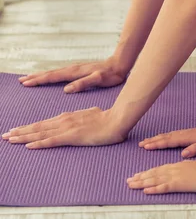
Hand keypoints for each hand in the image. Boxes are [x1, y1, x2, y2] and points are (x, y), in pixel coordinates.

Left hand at [2, 107, 125, 148]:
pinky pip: (52, 140)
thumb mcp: (90, 116)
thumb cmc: (107, 119)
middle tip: (6, 135)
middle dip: (20, 131)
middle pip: (38, 127)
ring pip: (41, 132)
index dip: (29, 127)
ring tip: (11, 139)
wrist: (117, 119)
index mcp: (68, 116)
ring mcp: (68, 127)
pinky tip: (29, 146)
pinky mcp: (73, 136)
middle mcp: (65, 120)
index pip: (44, 123)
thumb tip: (79, 121)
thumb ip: (81, 119)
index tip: (16, 130)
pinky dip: (39, 143)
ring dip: (24, 136)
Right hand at [18, 57, 127, 92]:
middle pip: (50, 73)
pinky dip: (52, 74)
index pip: (53, 76)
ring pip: (55, 72)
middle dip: (36, 77)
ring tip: (31, 78)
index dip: (39, 80)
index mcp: (75, 72)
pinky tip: (50, 77)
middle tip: (21, 80)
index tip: (26, 82)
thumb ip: (83, 83)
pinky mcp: (79, 70)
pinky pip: (61, 73)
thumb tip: (66, 89)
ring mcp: (76, 69)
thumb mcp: (98, 80)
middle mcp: (73, 69)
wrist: (120, 64)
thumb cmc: (110, 74)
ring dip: (42, 75)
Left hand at [127, 160, 195, 193]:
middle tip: (128, 180)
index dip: (147, 173)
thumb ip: (186, 170)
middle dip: (140, 177)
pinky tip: (145, 191)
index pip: (159, 169)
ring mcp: (176, 176)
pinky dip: (154, 188)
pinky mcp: (179, 183)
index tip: (138, 175)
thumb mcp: (194, 168)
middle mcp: (174, 169)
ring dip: (142, 182)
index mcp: (177, 166)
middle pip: (153, 173)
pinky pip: (164, 186)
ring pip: (155, 179)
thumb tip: (181, 175)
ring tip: (131, 184)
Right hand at [139, 123, 195, 157]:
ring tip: (146, 141)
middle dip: (152, 140)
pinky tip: (160, 139)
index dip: (157, 144)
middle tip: (140, 143)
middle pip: (164, 137)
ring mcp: (184, 133)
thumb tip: (183, 153)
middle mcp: (183, 134)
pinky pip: (170, 135)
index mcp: (186, 138)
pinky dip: (163, 137)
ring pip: (166, 135)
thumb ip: (195, 149)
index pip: (168, 141)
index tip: (146, 146)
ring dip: (156, 138)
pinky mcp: (186, 134)